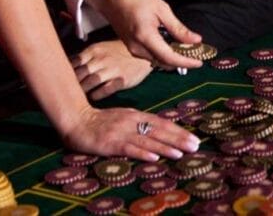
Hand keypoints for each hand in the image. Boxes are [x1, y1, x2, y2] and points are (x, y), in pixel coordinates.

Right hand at [60, 104, 199, 161]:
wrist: (76, 120)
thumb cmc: (100, 121)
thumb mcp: (124, 118)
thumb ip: (140, 123)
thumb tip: (161, 129)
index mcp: (136, 115)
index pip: (162, 123)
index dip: (179, 131)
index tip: (194, 138)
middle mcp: (132, 122)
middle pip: (159, 131)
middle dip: (179, 139)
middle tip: (195, 146)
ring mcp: (122, 132)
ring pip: (148, 140)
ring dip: (166, 147)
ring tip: (181, 153)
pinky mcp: (111, 143)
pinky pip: (129, 148)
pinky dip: (143, 152)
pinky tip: (154, 157)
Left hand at [72, 40, 152, 100]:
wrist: (142, 54)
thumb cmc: (119, 52)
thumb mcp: (101, 48)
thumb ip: (85, 57)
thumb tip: (67, 67)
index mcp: (94, 50)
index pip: (74, 62)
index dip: (66, 73)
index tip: (61, 80)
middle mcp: (102, 59)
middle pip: (80, 73)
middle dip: (73, 84)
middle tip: (68, 92)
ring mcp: (112, 69)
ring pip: (91, 81)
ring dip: (83, 90)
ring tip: (79, 96)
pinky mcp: (121, 80)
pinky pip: (106, 89)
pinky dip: (97, 94)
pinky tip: (94, 96)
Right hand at [87, 0, 202, 69]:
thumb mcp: (162, 9)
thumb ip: (178, 28)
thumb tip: (195, 40)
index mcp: (145, 36)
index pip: (169, 57)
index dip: (186, 62)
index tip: (199, 63)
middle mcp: (137, 47)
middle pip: (164, 62)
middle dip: (181, 61)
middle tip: (196, 54)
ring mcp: (132, 49)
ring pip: (157, 60)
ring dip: (172, 58)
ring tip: (186, 49)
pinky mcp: (131, 47)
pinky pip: (150, 55)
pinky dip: (163, 54)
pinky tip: (171, 45)